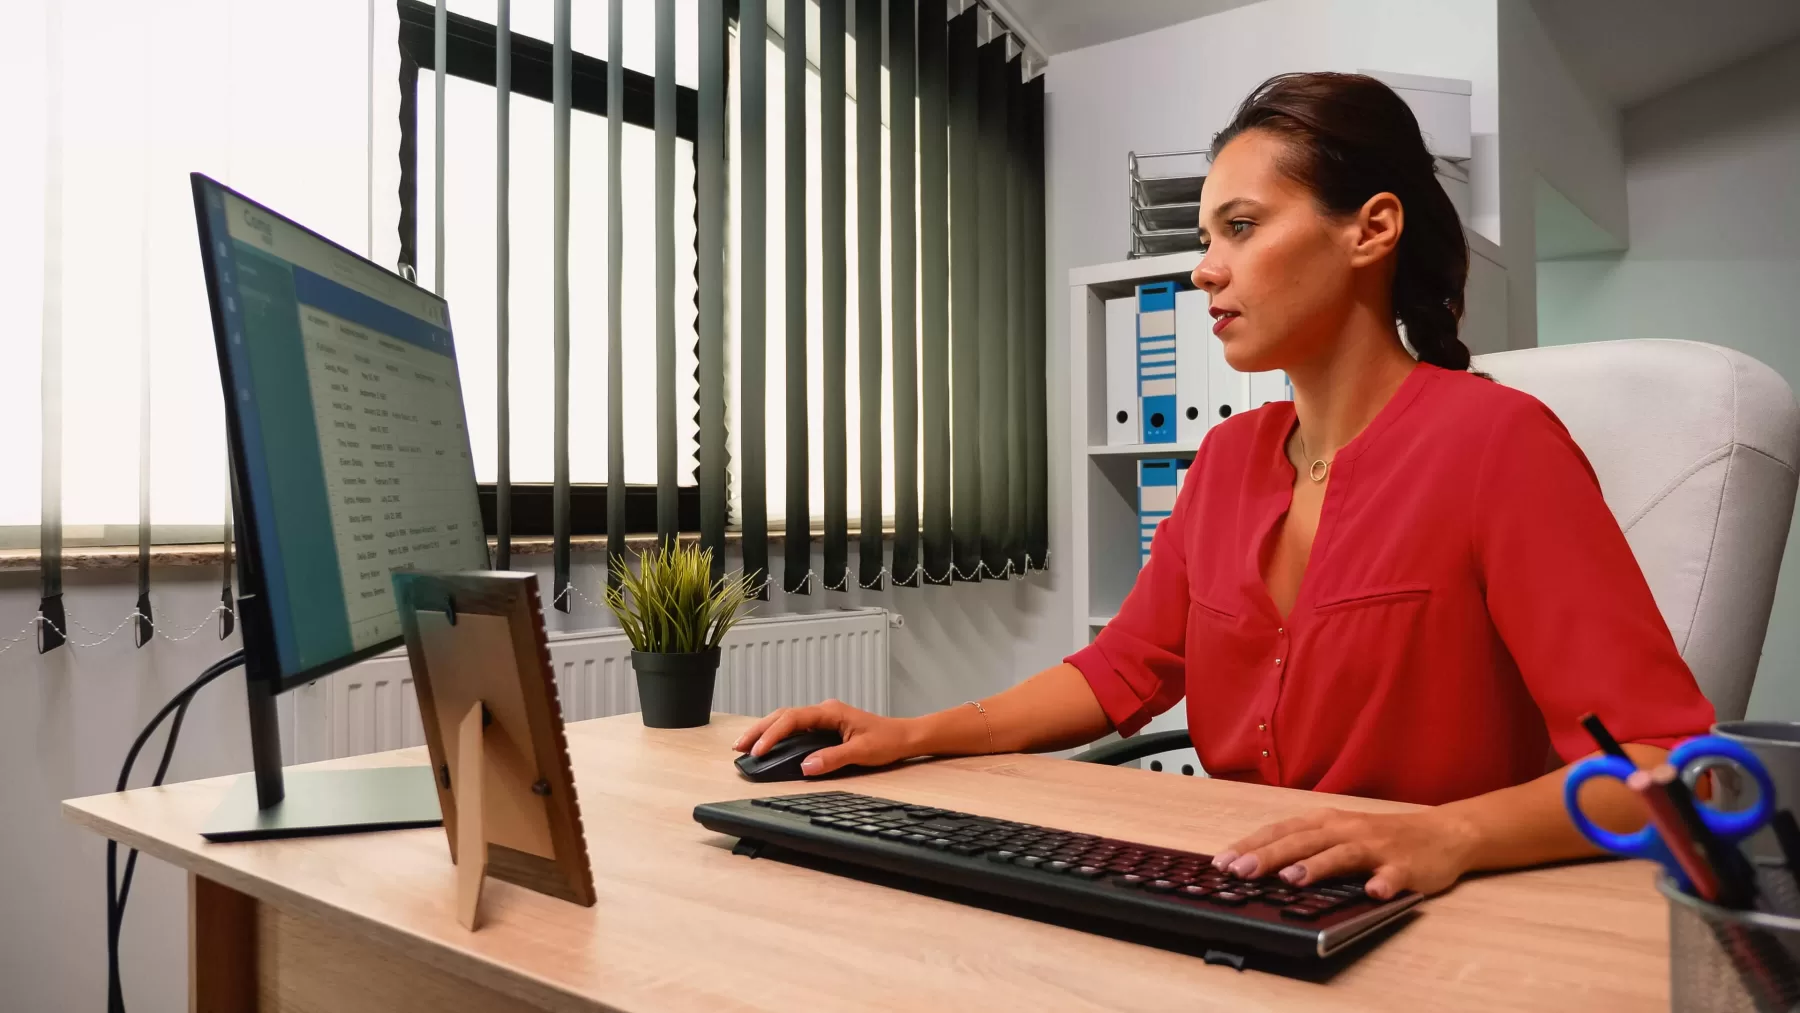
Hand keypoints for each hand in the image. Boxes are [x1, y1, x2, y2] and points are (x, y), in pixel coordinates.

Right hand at [731, 700, 918, 775]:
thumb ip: (833, 759)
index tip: (759, 750)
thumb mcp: (861, 752)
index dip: (773, 734)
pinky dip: (779, 735)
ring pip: (787, 720)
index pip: (793, 719)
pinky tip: (768, 744)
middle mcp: (824, 711)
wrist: (905, 736)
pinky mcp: (825, 728)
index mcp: (831, 712)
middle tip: (739, 746)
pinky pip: (796, 728)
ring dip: (766, 731)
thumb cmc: (888, 740)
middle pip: (783, 715)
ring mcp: (824, 719)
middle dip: (759, 730)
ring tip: (746, 746)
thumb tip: (805, 766)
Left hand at [1209, 807, 1479, 899]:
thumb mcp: (1339, 834)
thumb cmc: (1382, 837)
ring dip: (1317, 867)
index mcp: (1327, 822)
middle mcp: (1347, 830)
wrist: (1443, 834)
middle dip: (1269, 856)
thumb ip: (1306, 847)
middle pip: (1303, 841)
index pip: (1280, 831)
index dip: (1250, 845)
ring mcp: (1377, 848)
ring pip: (1342, 855)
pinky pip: (1394, 875)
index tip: (1220, 862)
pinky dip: (1383, 883)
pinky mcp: (1405, 867)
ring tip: (1290, 880)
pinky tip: (1373, 893)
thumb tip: (1259, 864)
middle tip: (1240, 872)